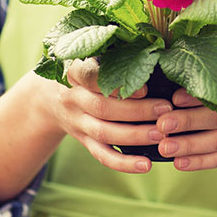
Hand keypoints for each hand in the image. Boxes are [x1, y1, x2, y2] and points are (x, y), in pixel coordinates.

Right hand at [50, 58, 172, 173]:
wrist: (50, 96)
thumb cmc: (85, 68)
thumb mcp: (92, 55)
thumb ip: (115, 54)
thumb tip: (155, 51)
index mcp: (75, 71)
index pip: (90, 75)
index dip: (117, 84)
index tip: (145, 88)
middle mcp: (73, 97)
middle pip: (102, 107)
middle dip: (136, 111)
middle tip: (166, 110)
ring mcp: (76, 121)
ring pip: (103, 132)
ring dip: (134, 136)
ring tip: (161, 135)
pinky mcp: (83, 140)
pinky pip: (101, 155)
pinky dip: (123, 163)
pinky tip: (145, 165)